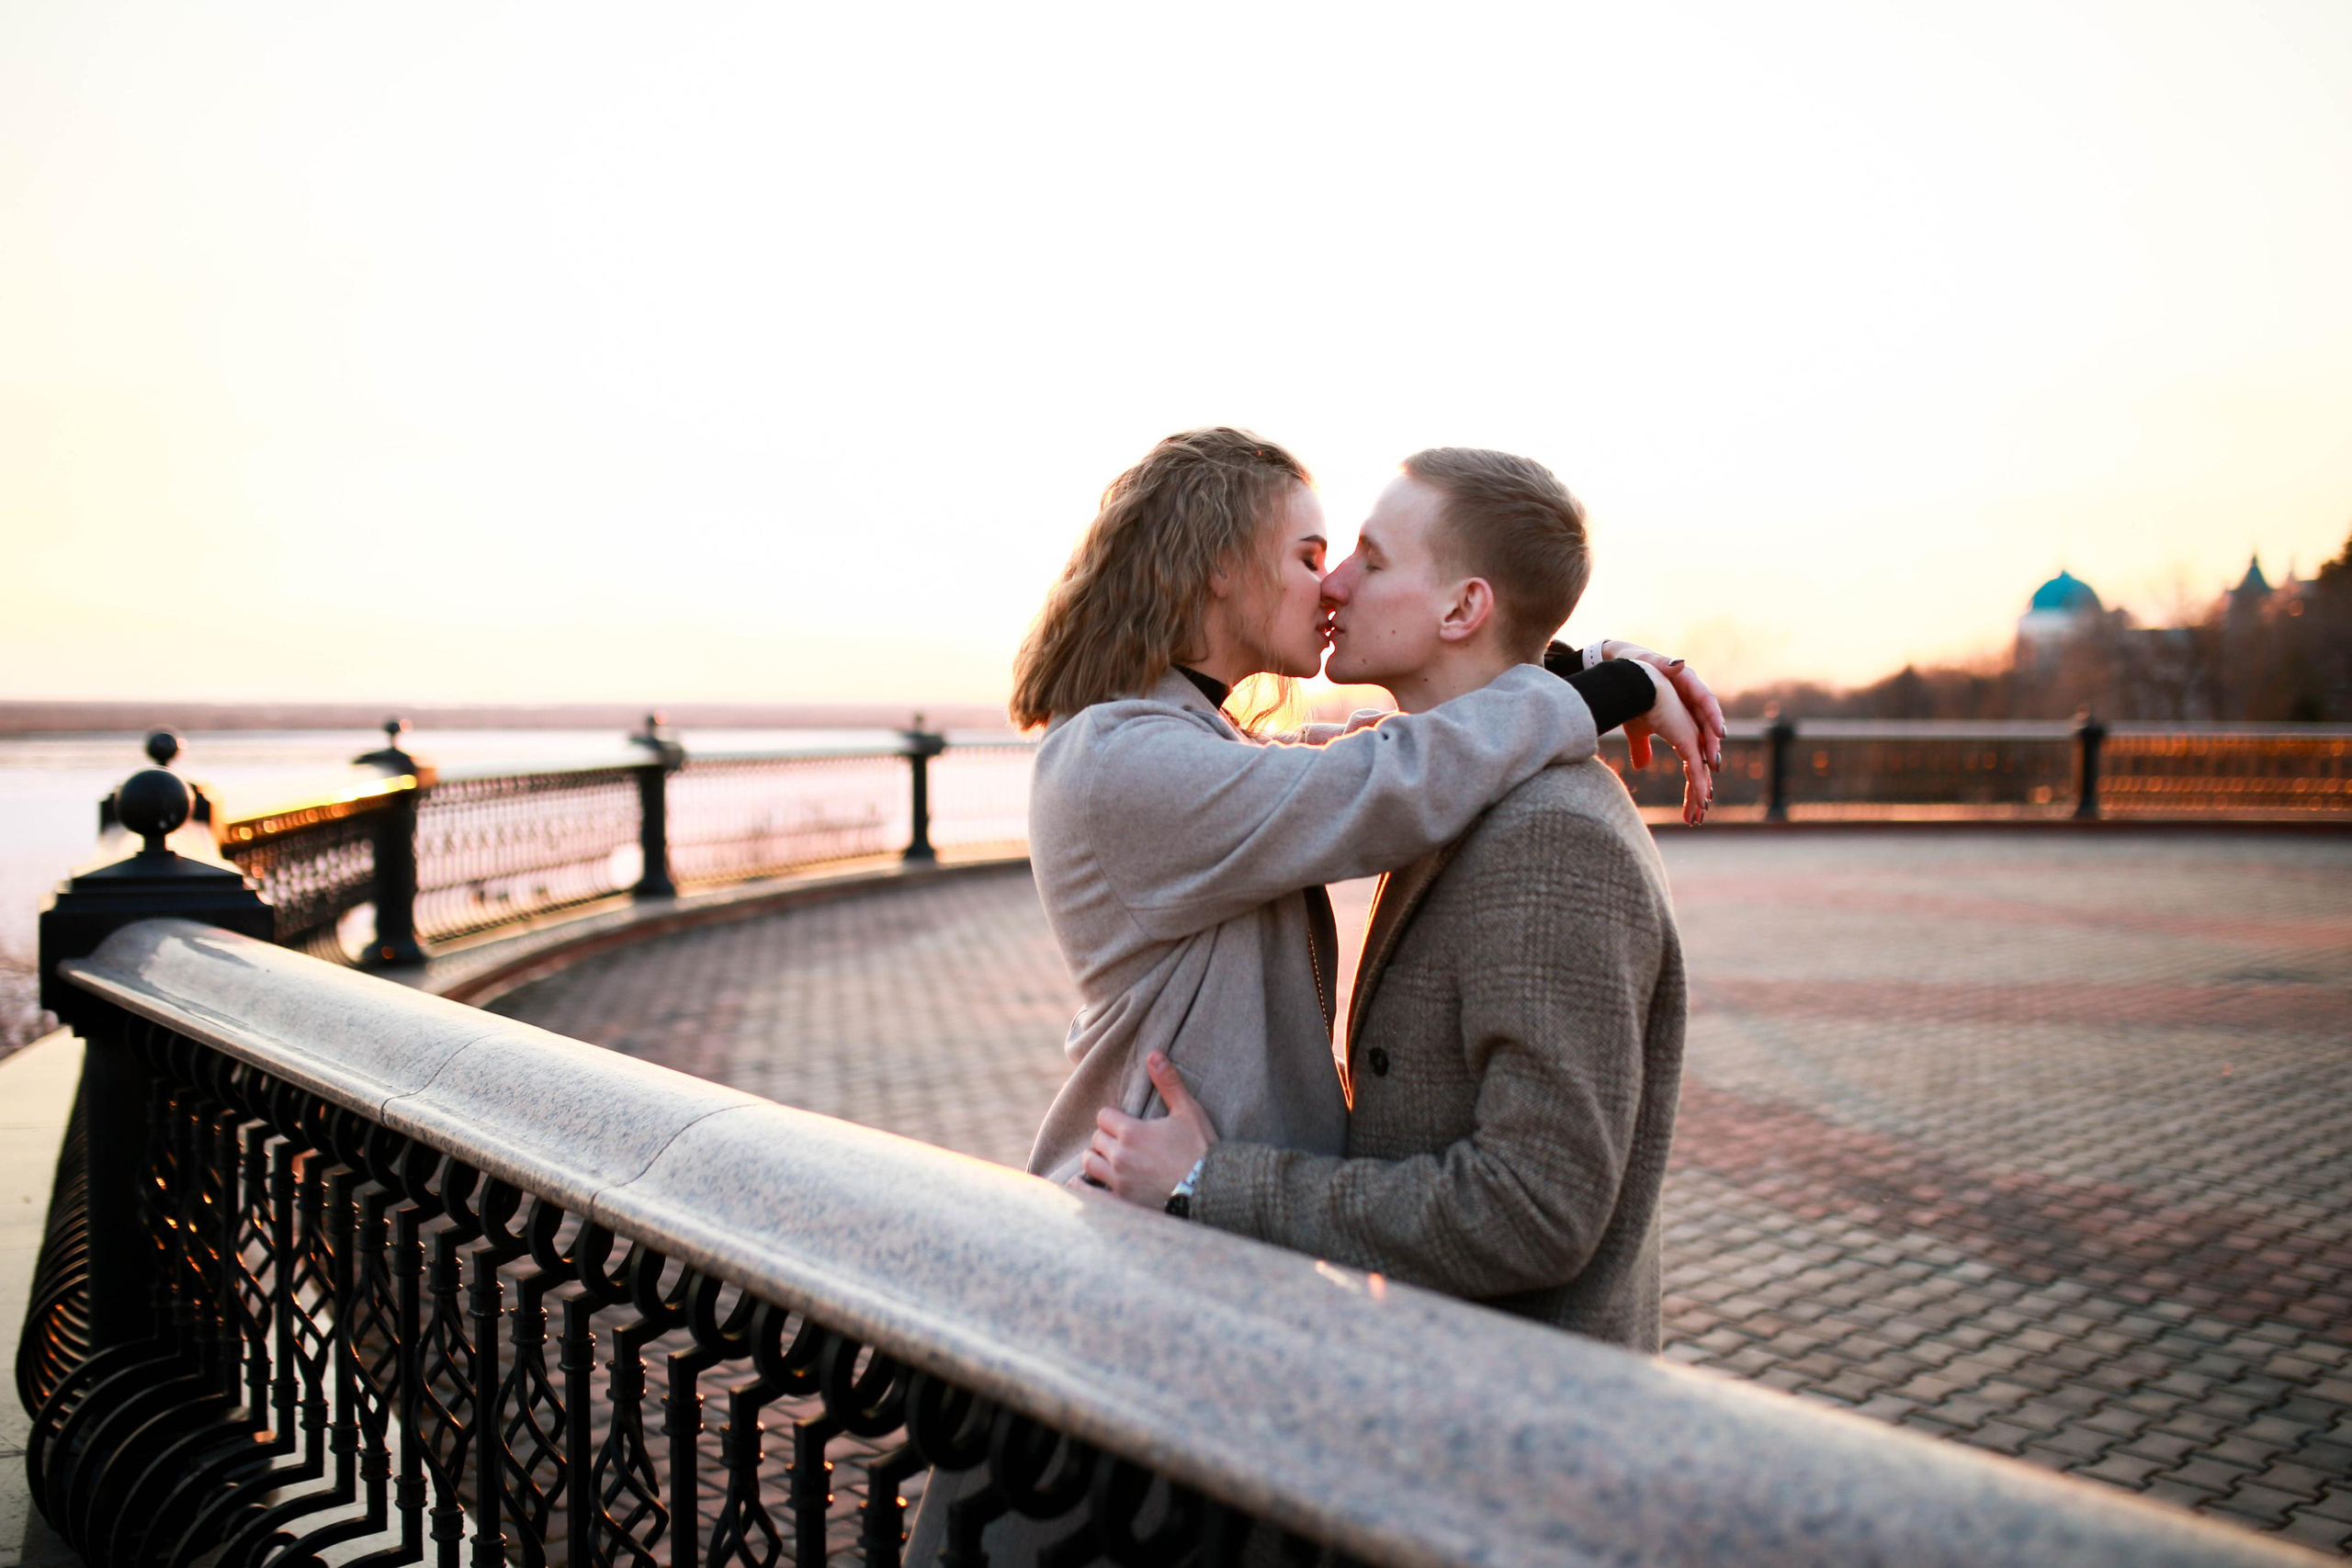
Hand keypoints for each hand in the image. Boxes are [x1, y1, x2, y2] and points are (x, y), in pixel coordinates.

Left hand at [1083, 1052, 1216, 1207]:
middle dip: (1106, 1137)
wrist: (1211, 1191)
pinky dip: (1083, 1189)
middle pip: (1096, 1139)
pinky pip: (1091, 1196)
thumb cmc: (1201, 1149)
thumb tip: (1154, 1054)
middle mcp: (1120, 1156)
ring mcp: (1119, 1182)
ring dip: (1096, 1158)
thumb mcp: (1188, 1112)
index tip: (1124, 1122)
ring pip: (1089, 1163)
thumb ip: (1168, 1083)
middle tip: (1121, 1141)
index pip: (1103, 1117)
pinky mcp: (1122, 1202)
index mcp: (1131, 1132)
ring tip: (1108, 1159)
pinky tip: (1082, 1184)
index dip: (1113, 1118)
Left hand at [1602, 641, 1725, 770]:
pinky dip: (1693, 755)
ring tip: (1710, 772)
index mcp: (1687, 682)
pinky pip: (1690, 739)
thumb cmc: (1639, 664)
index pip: (1706, 700)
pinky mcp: (1679, 721)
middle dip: (1712, 743)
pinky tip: (1695, 772)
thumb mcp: (1647, 662)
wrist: (1629, 670)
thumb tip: (1680, 663)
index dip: (1714, 717)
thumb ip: (1663, 664)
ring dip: (1706, 753)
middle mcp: (1692, 697)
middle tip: (1715, 764)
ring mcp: (1687, 710)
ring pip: (1701, 734)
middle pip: (1707, 723)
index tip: (1720, 733)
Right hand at [1624, 663, 1713, 824]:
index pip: (1692, 764)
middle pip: (1699, 771)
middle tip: (1695, 818)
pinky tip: (1701, 802)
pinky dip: (1699, 786)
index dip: (1692, 785)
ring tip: (1698, 816)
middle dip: (1698, 796)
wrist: (1636, 680)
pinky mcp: (1687, 737)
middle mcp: (1692, 735)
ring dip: (1699, 795)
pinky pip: (1696, 767)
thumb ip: (1642, 749)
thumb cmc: (1635, 700)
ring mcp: (1692, 736)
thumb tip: (1640, 767)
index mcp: (1683, 733)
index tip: (1690, 806)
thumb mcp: (1637, 731)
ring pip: (1700, 773)